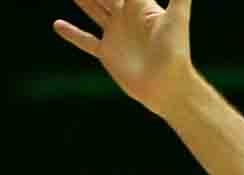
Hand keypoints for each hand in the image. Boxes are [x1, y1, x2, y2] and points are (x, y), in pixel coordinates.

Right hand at [53, 0, 194, 118]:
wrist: (169, 88)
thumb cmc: (176, 53)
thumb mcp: (177, 18)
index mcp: (140, 6)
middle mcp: (126, 17)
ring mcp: (116, 35)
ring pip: (93, 9)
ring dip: (82, 0)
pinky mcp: (108, 54)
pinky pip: (86, 41)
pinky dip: (72, 34)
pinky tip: (57, 25)